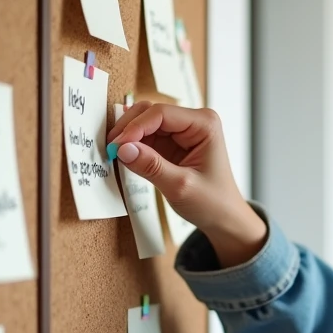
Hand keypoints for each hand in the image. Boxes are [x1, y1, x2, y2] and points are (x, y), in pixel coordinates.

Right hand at [108, 102, 266, 266]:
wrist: (223, 218)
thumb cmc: (213, 203)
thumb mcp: (180, 186)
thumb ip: (151, 166)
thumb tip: (123, 149)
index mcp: (205, 124)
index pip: (161, 114)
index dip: (135, 127)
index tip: (117, 146)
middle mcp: (194, 122)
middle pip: (150, 113)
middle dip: (128, 128)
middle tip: (109, 149)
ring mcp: (182, 132)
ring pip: (144, 123)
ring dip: (127, 136)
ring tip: (113, 154)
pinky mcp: (172, 144)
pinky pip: (146, 137)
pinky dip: (132, 145)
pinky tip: (122, 156)